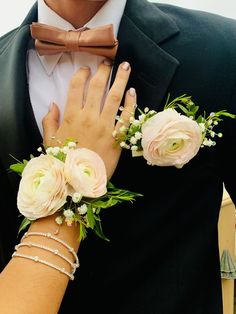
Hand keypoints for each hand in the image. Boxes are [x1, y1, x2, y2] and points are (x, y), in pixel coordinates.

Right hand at [42, 60, 135, 178]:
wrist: (80, 182)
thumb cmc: (65, 162)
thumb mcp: (50, 142)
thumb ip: (49, 121)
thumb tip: (53, 104)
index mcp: (72, 117)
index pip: (77, 87)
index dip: (81, 74)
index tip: (86, 68)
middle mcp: (89, 117)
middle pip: (97, 87)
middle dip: (103, 71)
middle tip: (108, 61)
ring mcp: (105, 126)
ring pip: (114, 97)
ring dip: (120, 79)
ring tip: (125, 66)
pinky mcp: (118, 137)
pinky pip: (126, 116)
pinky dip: (131, 103)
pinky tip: (133, 91)